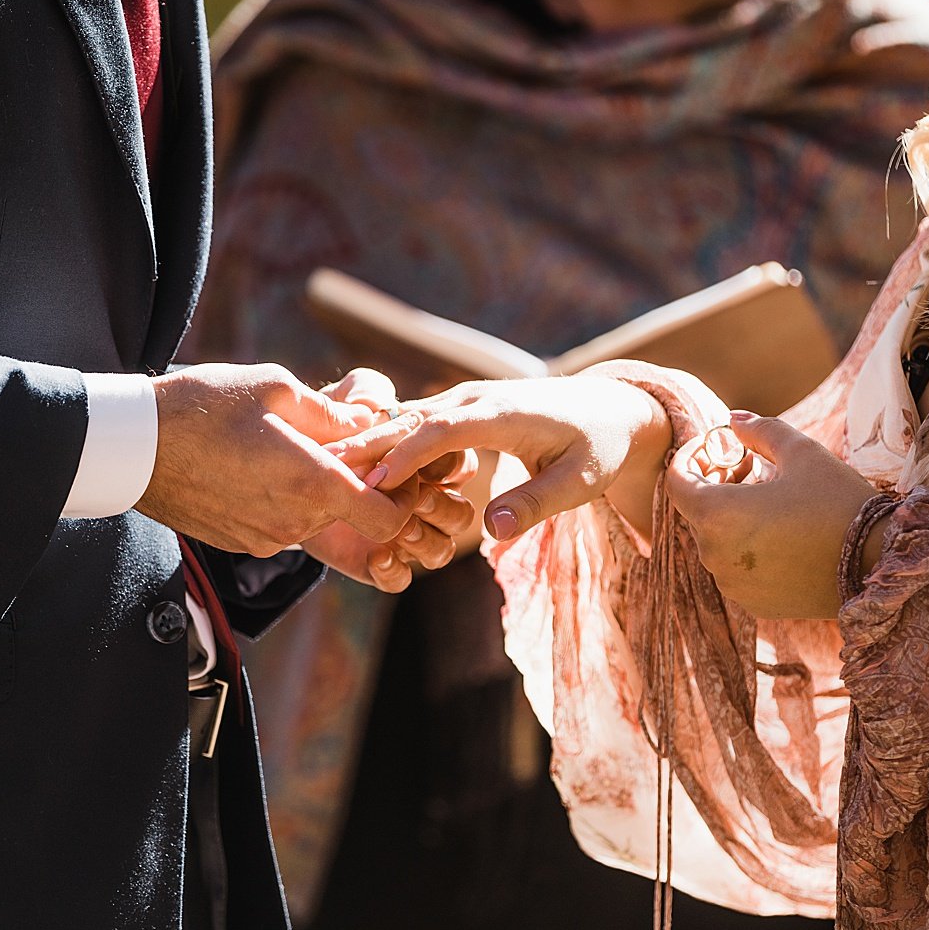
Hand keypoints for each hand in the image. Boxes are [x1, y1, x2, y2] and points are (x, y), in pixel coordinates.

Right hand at [134, 363, 410, 554]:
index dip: (399, 497)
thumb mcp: (276, 388)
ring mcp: (266, 538)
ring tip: (286, 451)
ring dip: (315, 493)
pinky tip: (256, 469)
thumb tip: (372, 423)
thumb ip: (334, 414)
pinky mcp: (241, 543)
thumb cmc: (204, 406)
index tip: (388, 467)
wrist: (133, 445)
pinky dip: (283, 503)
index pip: (388, 520)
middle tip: (335, 445)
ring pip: (316, 521)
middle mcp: (294, 522)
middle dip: (354, 485)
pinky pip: (282, 527)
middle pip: (352, 517)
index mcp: (312, 482)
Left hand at [307, 367, 477, 590]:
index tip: (425, 462)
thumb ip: (363, 389)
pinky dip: (394, 571)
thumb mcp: (337, 401)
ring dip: (425, 540)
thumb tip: (377, 405)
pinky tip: (376, 556)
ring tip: (397, 528)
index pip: (460, 466)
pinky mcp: (374, 561)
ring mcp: (400, 535)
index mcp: (424, 462)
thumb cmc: (320, 429)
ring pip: (440, 550)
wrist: (279, 470)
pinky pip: (400, 579)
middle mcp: (420, 500)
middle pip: (460, 515)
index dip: (450, 467)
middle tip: (414, 498)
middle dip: (442, 507)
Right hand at [325, 376, 670, 540]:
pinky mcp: (462, 409)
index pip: (440, 431)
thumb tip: (491, 530)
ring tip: (321, 467)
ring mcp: (466, 400)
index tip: (367, 485)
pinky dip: (386, 442)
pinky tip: (353, 465)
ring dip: (367, 442)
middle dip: (365, 444)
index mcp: (503, 413)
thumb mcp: (579, 482)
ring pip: (405, 419)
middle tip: (318, 468)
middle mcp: (477, 399)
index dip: (401, 457)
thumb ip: (536, 503)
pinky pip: (417, 424)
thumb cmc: (598, 447)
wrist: (611, 410)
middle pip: (409, 420)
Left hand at [664, 411, 878, 619]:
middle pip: (695, 509)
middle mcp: (714, 554)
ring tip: (768, 495)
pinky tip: (778, 530)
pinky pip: (735, 567)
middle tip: (748, 465)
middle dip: (715, 482)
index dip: (690, 456)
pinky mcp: (753, 603)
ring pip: (715, 539)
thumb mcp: (801, 452)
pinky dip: (744, 545)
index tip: (717, 446)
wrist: (879, 565)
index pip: (675, 481)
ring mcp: (732, 584)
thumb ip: (759, 431)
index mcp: (717, 515)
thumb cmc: (838, 502)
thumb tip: (733, 420)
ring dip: (730, 514)